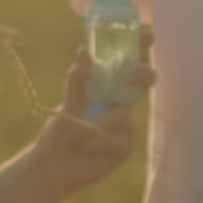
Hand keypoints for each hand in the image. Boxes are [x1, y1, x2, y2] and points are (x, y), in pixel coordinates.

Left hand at [33, 36, 154, 195]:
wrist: (54, 166)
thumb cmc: (59, 132)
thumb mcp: (68, 102)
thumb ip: (78, 78)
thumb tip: (83, 50)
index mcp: (108, 90)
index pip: (128, 65)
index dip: (141, 49)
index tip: (147, 37)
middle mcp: (121, 104)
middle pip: (145, 82)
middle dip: (142, 74)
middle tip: (130, 74)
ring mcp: (127, 125)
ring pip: (123, 115)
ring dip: (98, 123)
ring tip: (78, 134)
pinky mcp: (126, 145)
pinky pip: (118, 137)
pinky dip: (98, 141)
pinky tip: (88, 149)